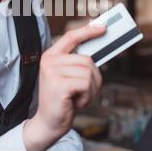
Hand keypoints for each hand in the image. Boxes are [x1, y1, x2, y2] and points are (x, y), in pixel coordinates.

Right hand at [23, 24, 106, 150]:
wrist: (48, 123)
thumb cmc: (62, 100)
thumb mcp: (69, 77)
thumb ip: (78, 63)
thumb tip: (99, 51)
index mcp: (51, 56)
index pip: (71, 37)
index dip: (88, 30)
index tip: (103, 27)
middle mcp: (50, 61)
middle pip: (87, 59)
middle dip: (94, 78)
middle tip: (84, 91)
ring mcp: (52, 72)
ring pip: (89, 73)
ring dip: (91, 90)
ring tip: (79, 97)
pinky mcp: (58, 84)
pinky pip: (86, 84)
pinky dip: (87, 96)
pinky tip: (76, 102)